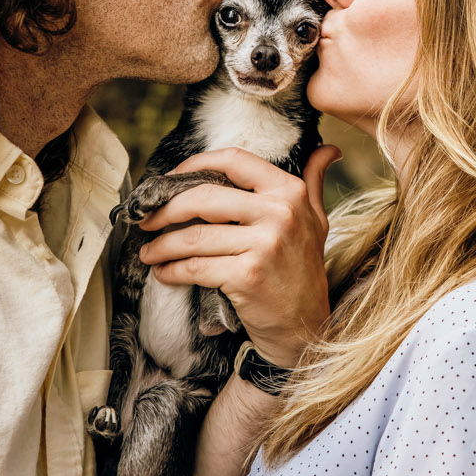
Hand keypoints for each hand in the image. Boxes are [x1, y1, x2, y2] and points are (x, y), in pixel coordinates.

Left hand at [135, 145, 338, 365]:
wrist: (306, 325)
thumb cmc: (304, 270)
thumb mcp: (316, 220)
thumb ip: (314, 181)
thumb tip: (329, 149)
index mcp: (290, 192)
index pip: (234, 160)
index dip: (196, 164)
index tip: (172, 179)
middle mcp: (279, 213)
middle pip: (204, 197)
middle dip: (166, 209)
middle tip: (147, 220)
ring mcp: (264, 245)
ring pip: (194, 236)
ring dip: (161, 245)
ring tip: (149, 251)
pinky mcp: (247, 275)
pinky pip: (195, 267)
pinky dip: (172, 270)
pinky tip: (164, 272)